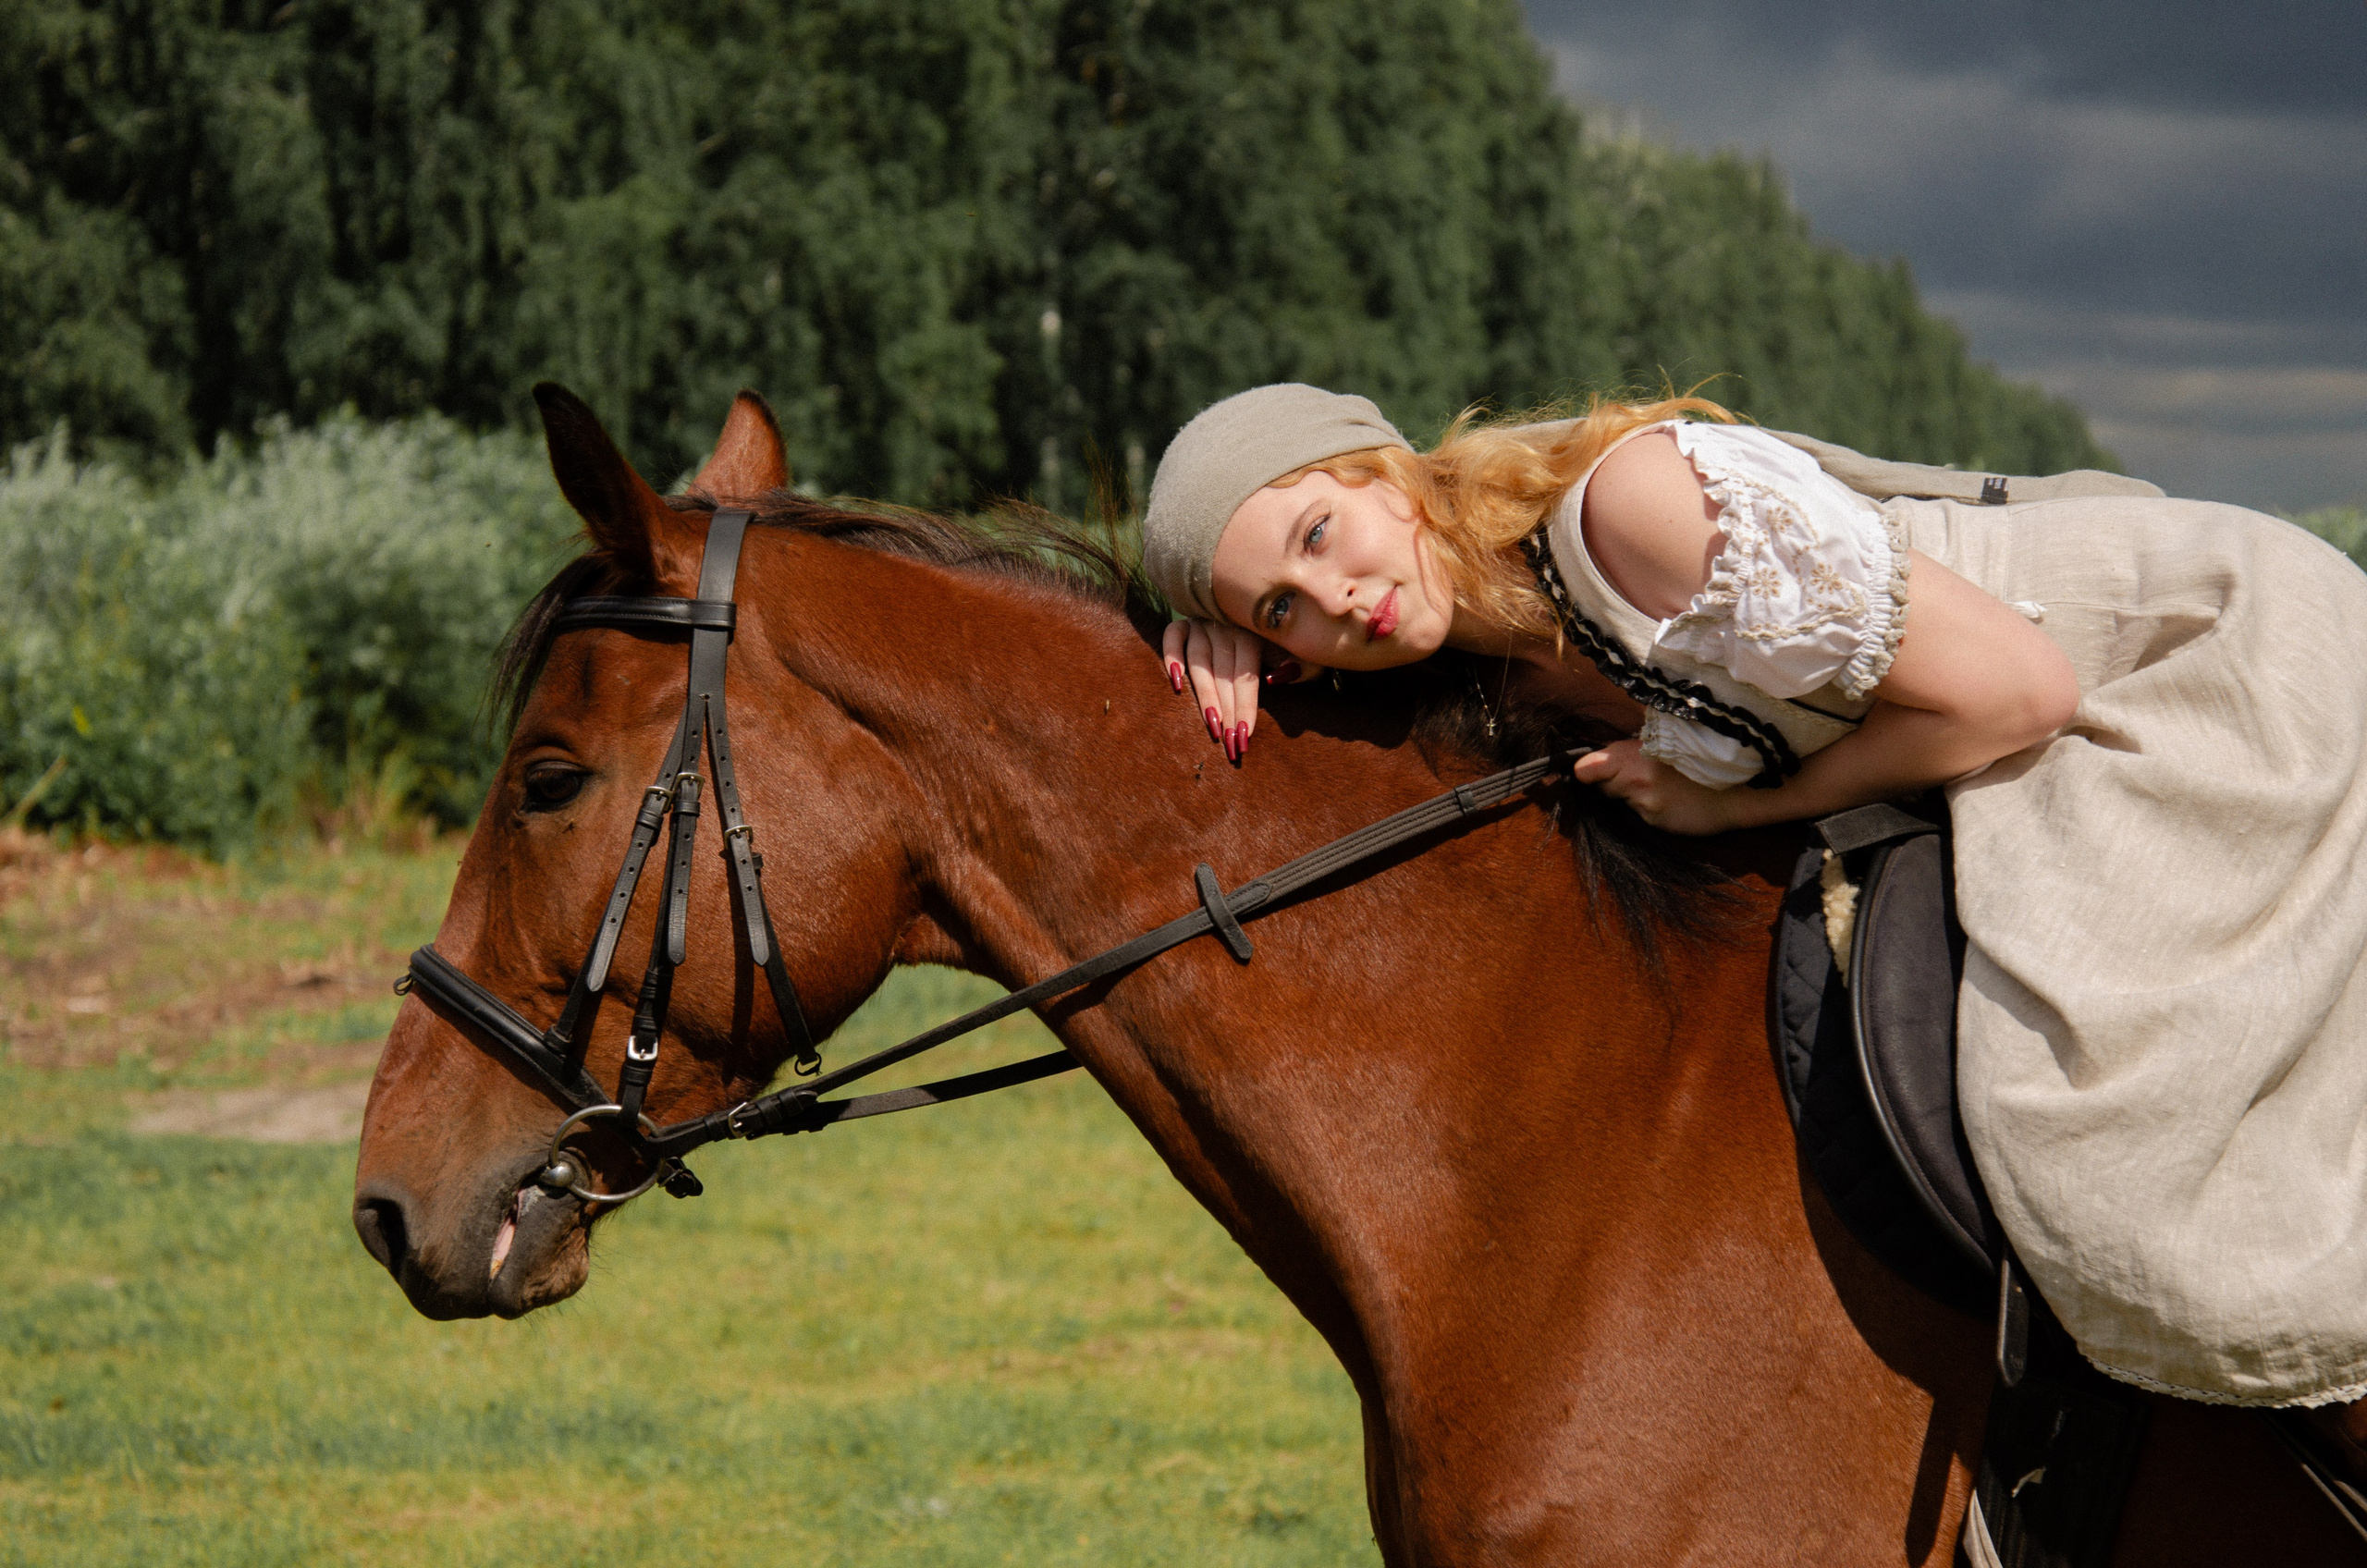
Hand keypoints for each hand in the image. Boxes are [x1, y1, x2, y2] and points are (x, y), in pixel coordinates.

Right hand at [1158, 619, 1317, 762]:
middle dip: (1226, 710)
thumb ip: (1299, 664)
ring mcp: (1204, 623)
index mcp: (1255, 633)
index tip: (1244, 734)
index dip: (1245, 705)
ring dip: (1203, 694)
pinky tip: (1177, 683)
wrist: (1261, 601)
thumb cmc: (1281, 639)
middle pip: (1223, 673)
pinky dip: (1172, 657)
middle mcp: (1227, 626)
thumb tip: (1278, 677)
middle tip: (1228, 742)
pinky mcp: (1185, 622)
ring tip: (1211, 725)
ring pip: (1200, 661)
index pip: (1246, 674)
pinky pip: (1173, 636)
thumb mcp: (1298, 648)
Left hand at [1572, 740, 1743, 835]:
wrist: (1732, 787)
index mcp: (1634, 753)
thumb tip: (1591, 763)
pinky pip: (1638, 814)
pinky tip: (1668, 801)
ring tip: (1660, 787)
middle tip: (1641, 775)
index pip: (1589, 768)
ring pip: (1620, 800)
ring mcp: (1645, 801)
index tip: (1586, 773)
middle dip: (1614, 782)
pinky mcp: (1655, 819)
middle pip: (1603, 786)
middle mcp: (1635, 777)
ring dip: (1631, 796)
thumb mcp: (1662, 743)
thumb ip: (1629, 752)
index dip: (1586, 771)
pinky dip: (1647, 809)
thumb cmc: (1696, 759)